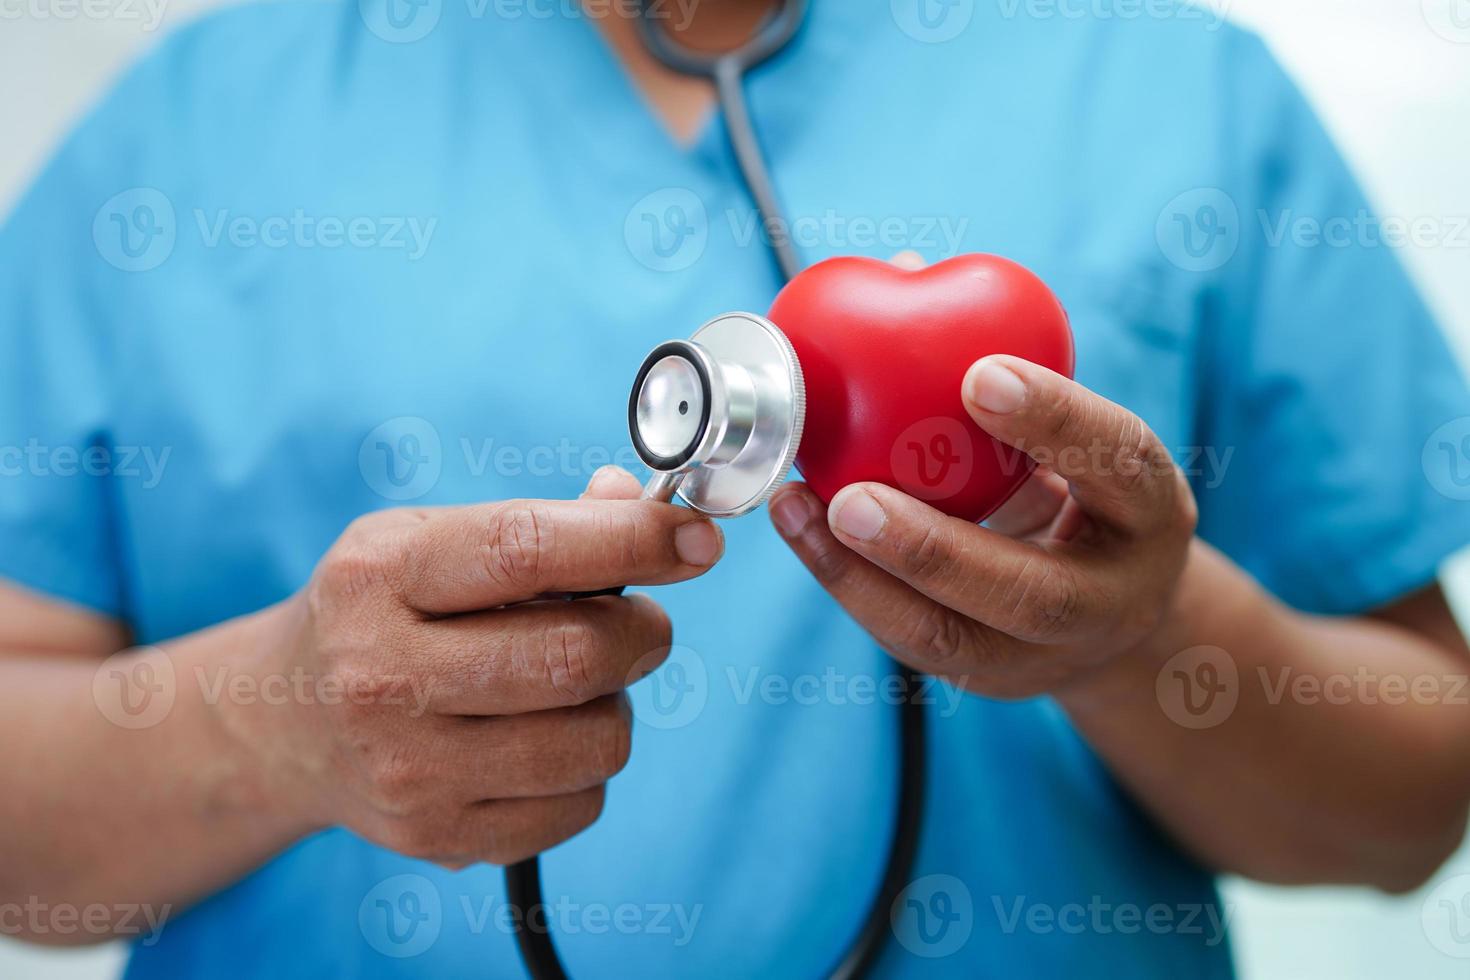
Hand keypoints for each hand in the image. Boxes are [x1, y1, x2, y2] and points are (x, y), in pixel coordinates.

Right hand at [231, 467, 721, 866]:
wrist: (280, 721)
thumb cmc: (381, 612)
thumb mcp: (429, 541)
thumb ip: (538, 523)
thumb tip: (638, 505)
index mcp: (380, 574)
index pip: (529, 549)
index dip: (632, 541)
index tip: (697, 538)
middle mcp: (380, 673)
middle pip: (575, 658)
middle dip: (643, 634)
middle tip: (642, 625)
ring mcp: (404, 767)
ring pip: (593, 741)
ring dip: (614, 706)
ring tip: (574, 687)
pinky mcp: (434, 836)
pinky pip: (578, 806)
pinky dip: (586, 769)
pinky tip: (539, 741)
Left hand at [768, 353, 1197, 699]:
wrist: (1120, 609)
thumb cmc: (1084, 486)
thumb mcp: (1080, 430)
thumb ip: (1009, 367)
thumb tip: (905, 263)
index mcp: (1153, 510)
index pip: (1120, 462)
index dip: (1056, 420)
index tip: (978, 373)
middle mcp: (1112, 597)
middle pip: (1030, 592)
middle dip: (934, 548)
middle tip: (852, 497)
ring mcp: (1048, 656)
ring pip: (951, 637)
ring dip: (861, 577)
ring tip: (796, 509)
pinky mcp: (988, 679)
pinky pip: (910, 641)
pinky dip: (848, 584)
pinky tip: (801, 527)